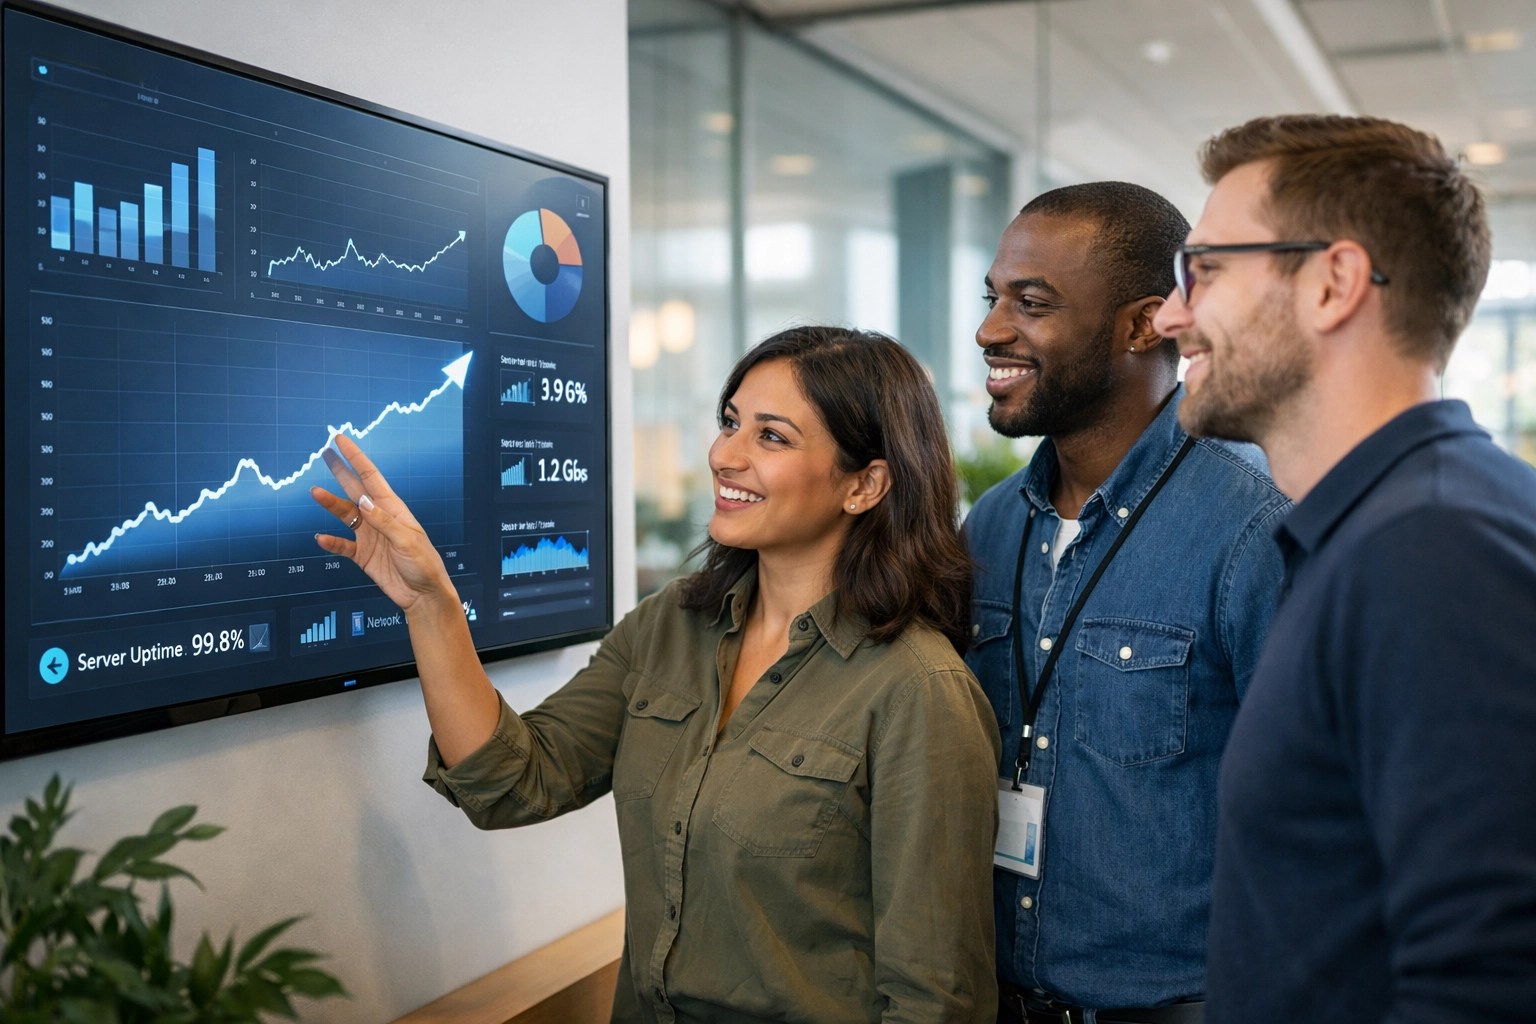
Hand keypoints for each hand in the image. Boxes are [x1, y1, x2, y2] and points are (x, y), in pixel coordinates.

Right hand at [310, 433, 452, 612]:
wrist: (422, 595)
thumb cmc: (424, 565)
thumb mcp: (407, 540)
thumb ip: (383, 521)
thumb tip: (362, 501)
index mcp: (393, 509)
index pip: (370, 477)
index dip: (355, 457)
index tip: (340, 440)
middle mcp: (378, 518)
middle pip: (354, 489)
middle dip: (340, 471)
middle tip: (324, 453)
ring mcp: (369, 536)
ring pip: (344, 515)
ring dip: (330, 504)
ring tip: (315, 492)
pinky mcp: (362, 555)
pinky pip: (342, 545)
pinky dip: (331, 542)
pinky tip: (320, 538)